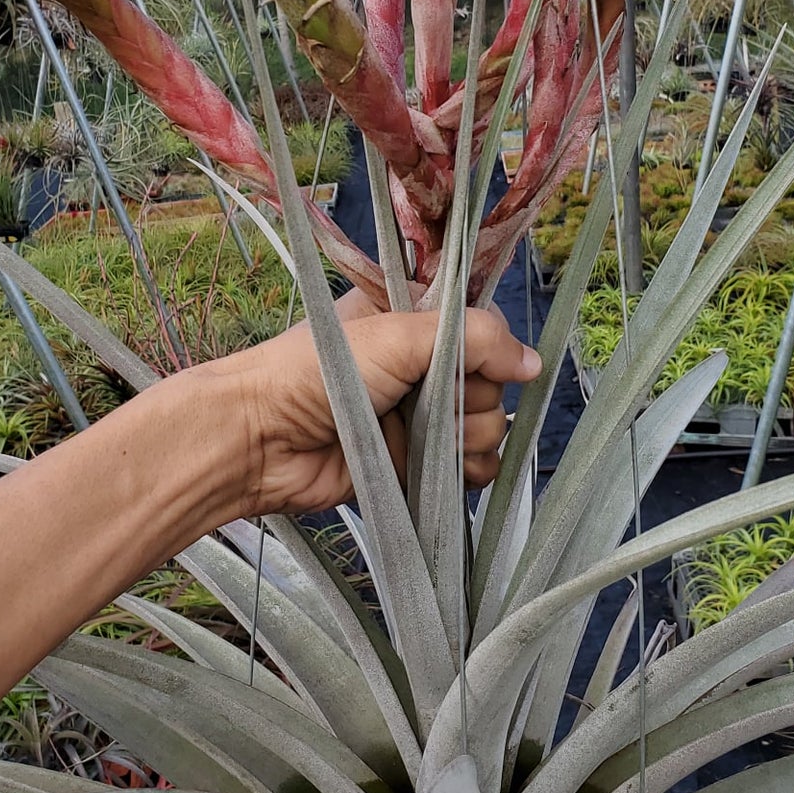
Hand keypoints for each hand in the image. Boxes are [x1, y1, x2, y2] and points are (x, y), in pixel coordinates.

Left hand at [204, 290, 541, 516]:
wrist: (260, 439)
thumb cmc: (316, 371)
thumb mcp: (398, 334)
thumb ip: (472, 339)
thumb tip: (533, 363)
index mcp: (413, 320)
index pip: (481, 330)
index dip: (487, 348)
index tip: (472, 361)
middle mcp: (419, 366)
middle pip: (491, 382)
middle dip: (473, 397)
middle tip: (428, 401)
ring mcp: (417, 417)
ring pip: (487, 427)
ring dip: (469, 437)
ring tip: (426, 438)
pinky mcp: (414, 464)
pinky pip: (471, 468)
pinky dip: (470, 472)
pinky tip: (452, 470)